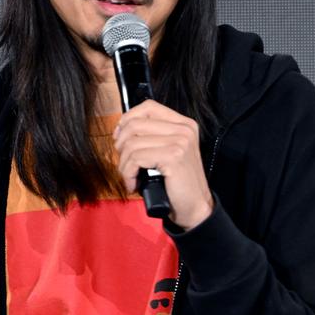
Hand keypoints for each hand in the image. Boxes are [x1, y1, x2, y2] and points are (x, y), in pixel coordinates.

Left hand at [114, 99, 212, 229]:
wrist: (194, 207)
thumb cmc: (176, 183)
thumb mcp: (168, 152)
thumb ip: (152, 136)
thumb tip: (121, 129)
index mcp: (184, 124)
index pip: (148, 106)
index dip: (128, 118)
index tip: (120, 136)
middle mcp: (184, 129)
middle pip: (135, 124)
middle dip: (121, 145)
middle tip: (125, 163)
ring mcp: (180, 142)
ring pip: (132, 143)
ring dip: (124, 164)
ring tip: (130, 177)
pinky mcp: (173, 157)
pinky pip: (136, 158)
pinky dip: (128, 173)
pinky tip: (134, 183)